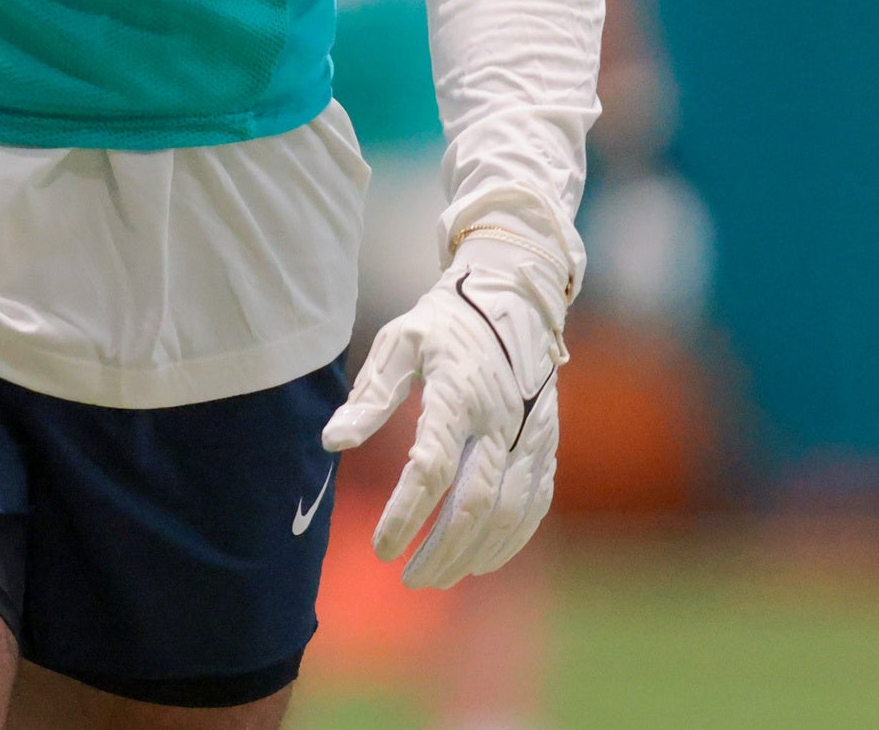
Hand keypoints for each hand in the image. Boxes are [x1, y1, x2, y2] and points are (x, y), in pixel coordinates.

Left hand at [324, 235, 566, 587]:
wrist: (514, 300)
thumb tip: (332, 442)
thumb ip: (370, 396)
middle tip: (408, 578)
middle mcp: (501, 419)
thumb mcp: (399, 343)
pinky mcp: (546, 443)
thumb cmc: (444, 323)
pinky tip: (482, 560)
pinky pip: (536, 503)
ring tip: (436, 576)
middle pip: (476, 503)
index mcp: (459, 393)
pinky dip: (511, 539)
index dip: (406, 513)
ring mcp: (531, 434)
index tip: (380, 548)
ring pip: (510, 511)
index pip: (431, 468)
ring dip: (474, 552)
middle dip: (441, 549)